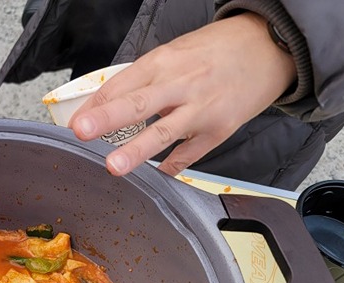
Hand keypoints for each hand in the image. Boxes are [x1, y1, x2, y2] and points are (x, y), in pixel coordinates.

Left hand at [70, 12, 295, 178]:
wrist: (270, 45)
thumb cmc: (215, 51)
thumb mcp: (175, 53)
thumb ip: (143, 79)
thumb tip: (104, 107)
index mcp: (164, 62)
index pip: (120, 84)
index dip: (94, 105)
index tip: (74, 124)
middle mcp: (181, 84)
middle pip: (138, 102)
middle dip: (107, 118)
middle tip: (82, 133)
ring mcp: (201, 109)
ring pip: (164, 132)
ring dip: (137, 151)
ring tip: (114, 166)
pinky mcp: (220, 129)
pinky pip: (189, 154)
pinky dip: (171, 167)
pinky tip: (156, 176)